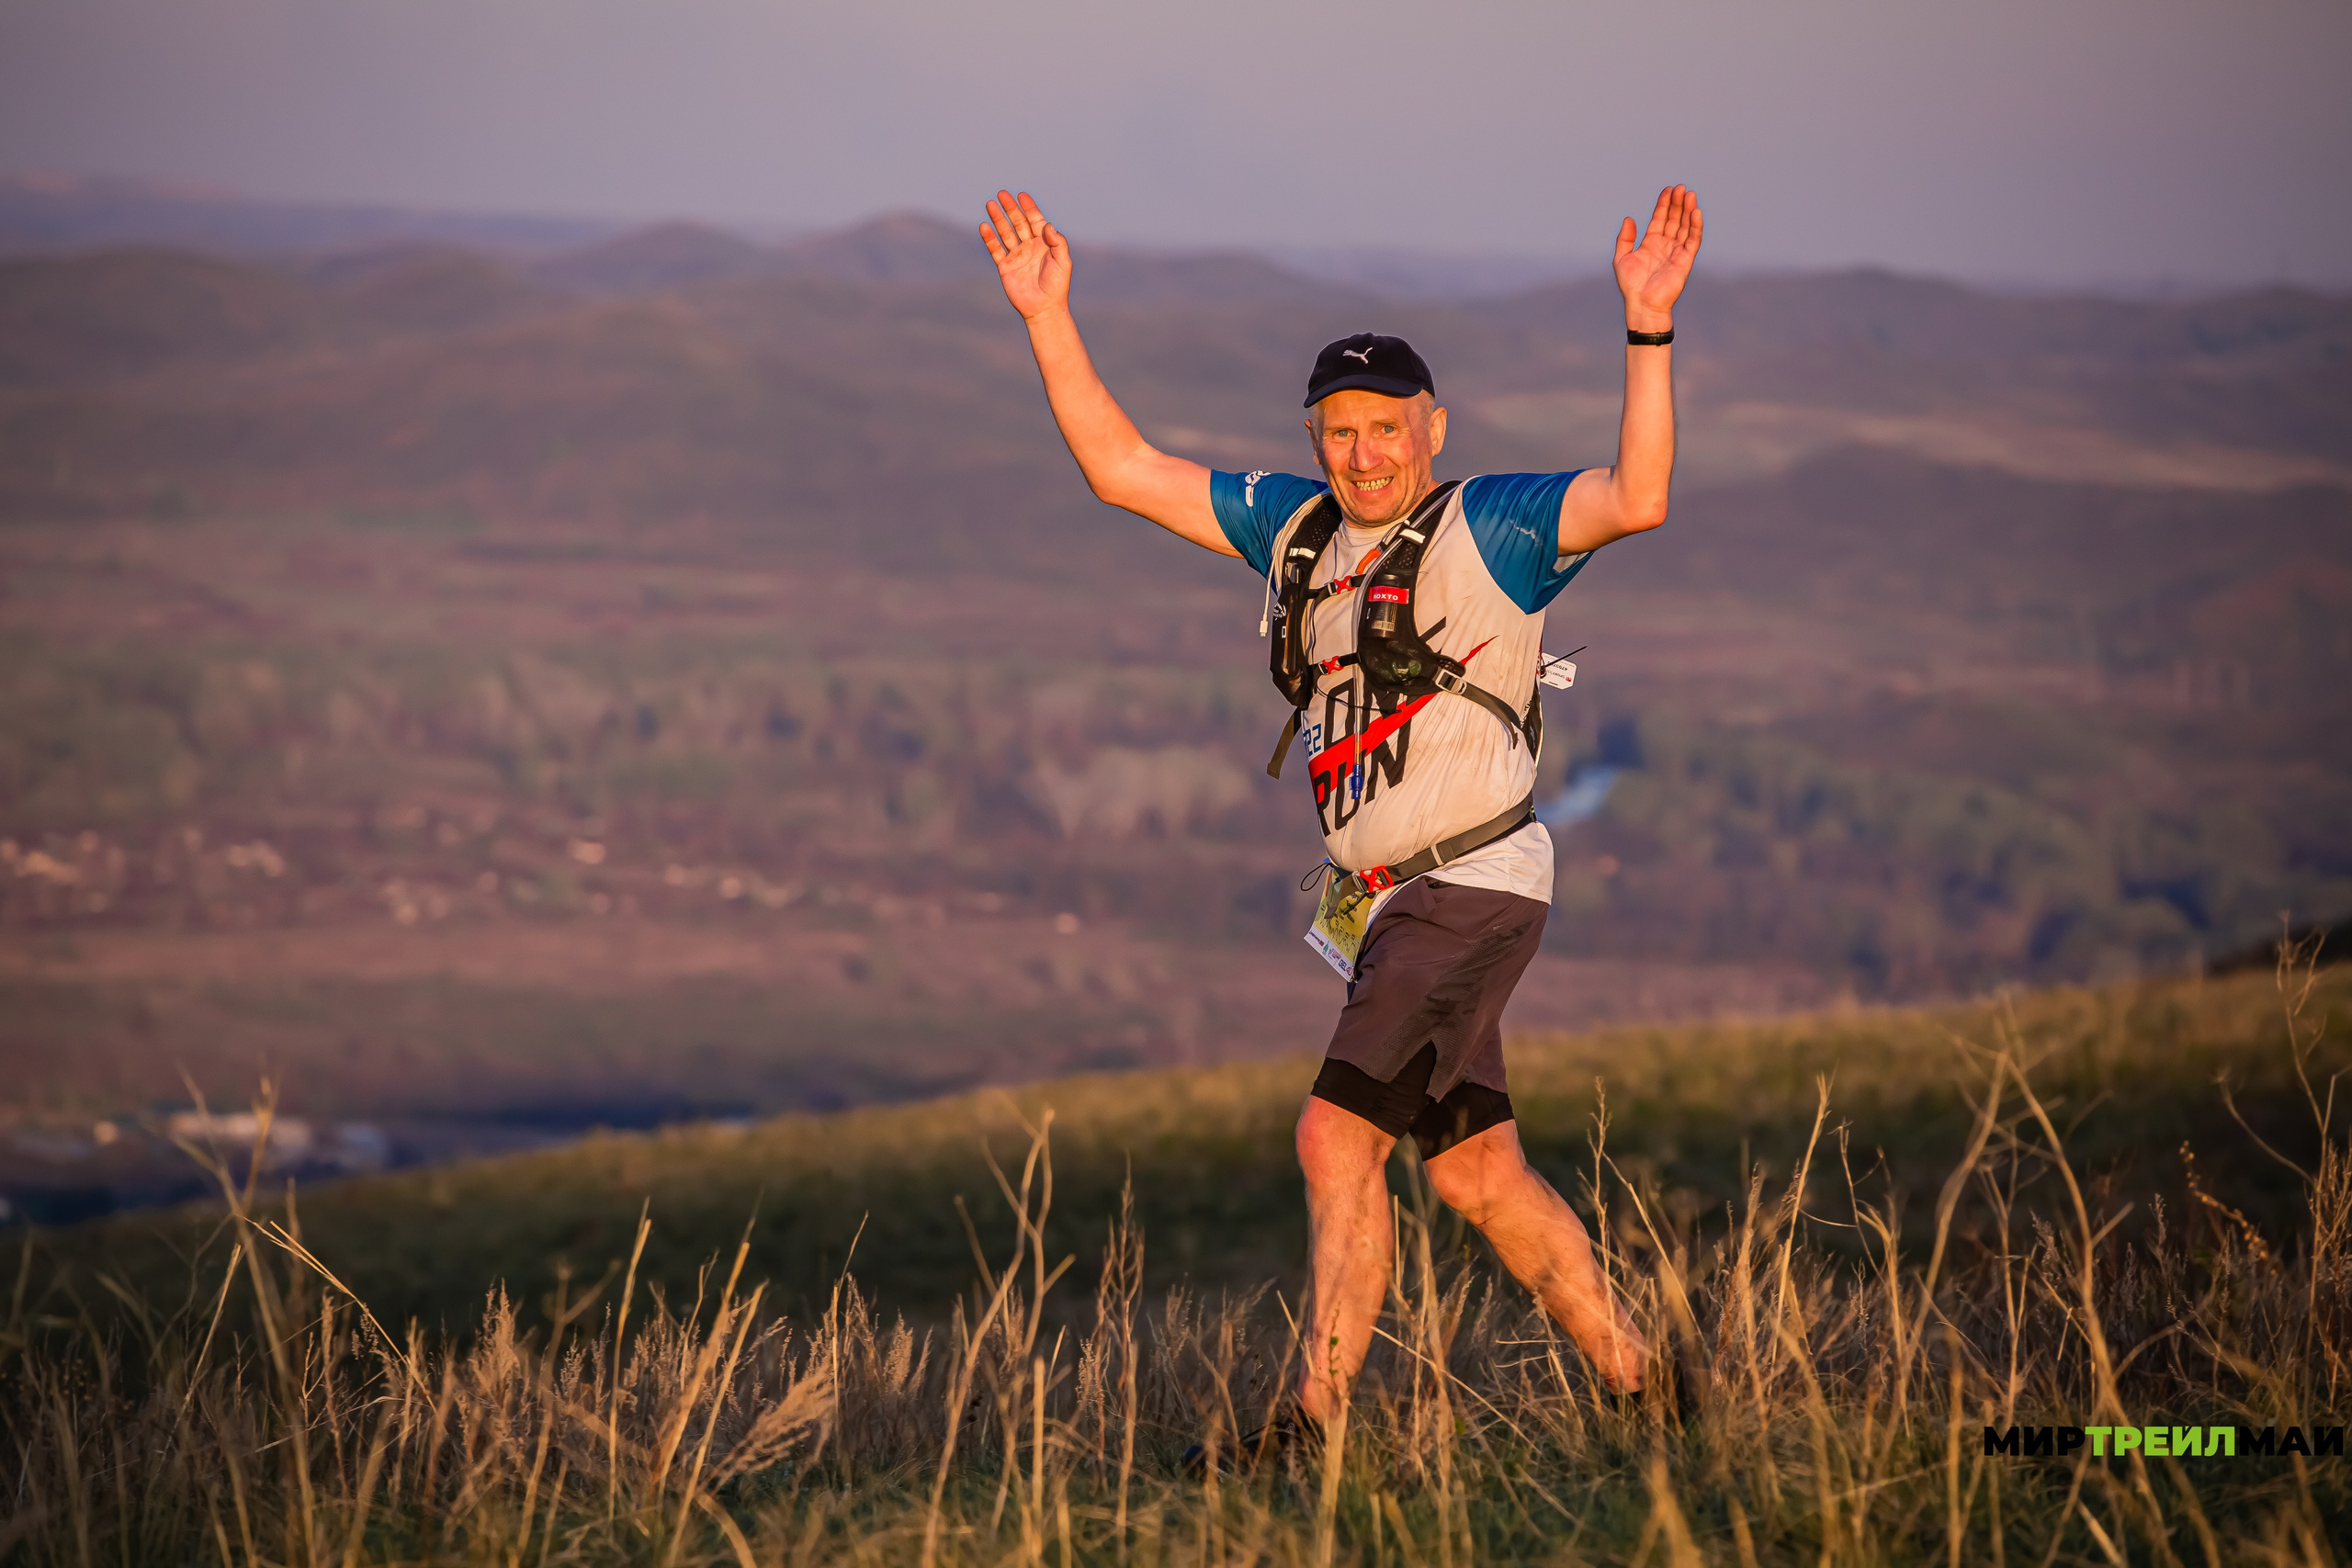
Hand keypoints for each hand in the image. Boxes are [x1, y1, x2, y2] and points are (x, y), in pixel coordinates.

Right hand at [980, 190, 1070, 321]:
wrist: (1044, 309)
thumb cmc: (1057, 286)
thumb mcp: (1064, 262)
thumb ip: (1058, 243)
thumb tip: (1048, 225)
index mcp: (1044, 243)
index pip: (1035, 220)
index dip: (1028, 207)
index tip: (1021, 195)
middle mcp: (1029, 247)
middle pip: (1017, 223)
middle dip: (1010, 208)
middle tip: (1002, 194)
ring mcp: (1016, 256)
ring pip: (1005, 233)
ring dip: (998, 219)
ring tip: (990, 205)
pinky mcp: (1005, 267)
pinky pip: (995, 250)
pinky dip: (989, 239)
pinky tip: (984, 227)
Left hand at [1612, 185, 1702, 330]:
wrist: (1642, 304)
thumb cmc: (1631, 286)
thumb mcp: (1621, 258)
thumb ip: (1625, 238)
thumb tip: (1629, 219)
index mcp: (1651, 243)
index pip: (1660, 219)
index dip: (1664, 204)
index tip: (1667, 190)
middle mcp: (1666, 245)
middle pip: (1674, 219)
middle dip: (1677, 203)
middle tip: (1680, 188)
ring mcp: (1676, 252)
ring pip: (1685, 226)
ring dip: (1688, 210)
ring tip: (1689, 194)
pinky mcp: (1685, 260)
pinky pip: (1693, 240)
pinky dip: (1695, 226)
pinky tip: (1695, 212)